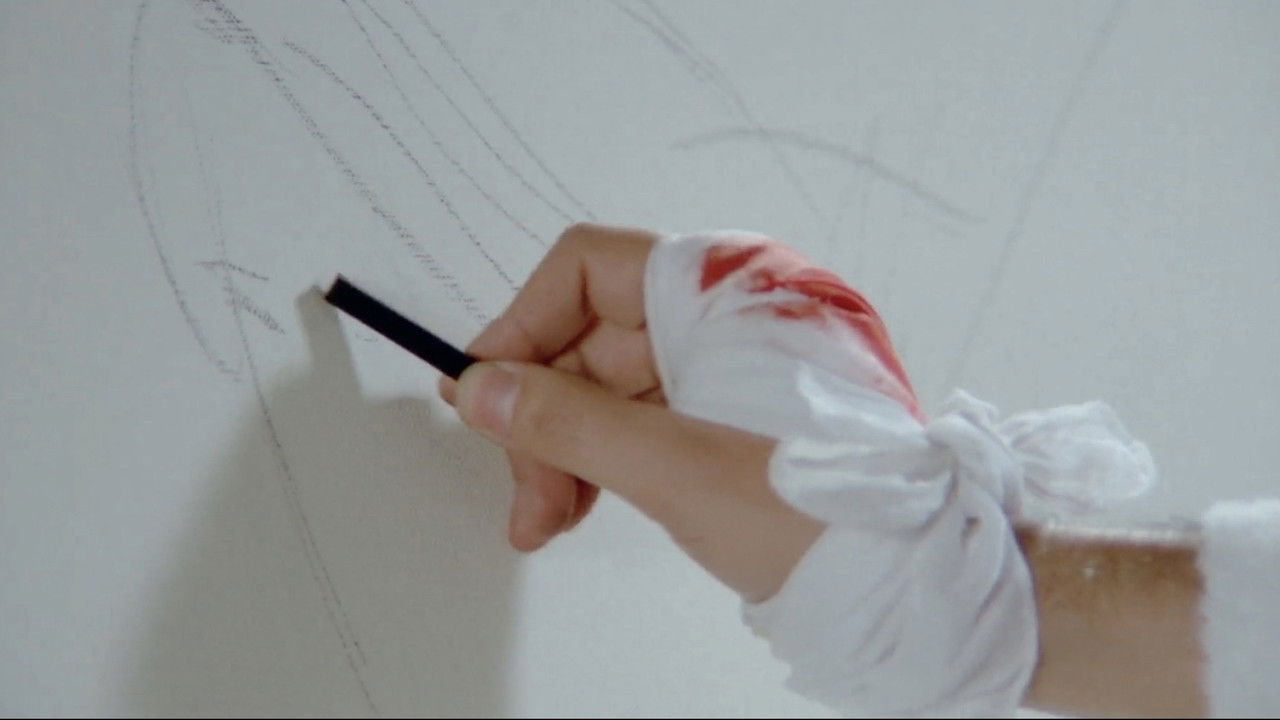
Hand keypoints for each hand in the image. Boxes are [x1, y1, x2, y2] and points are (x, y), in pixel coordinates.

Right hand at [439, 223, 823, 601]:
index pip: (592, 267)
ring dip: (564, 449)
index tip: (483, 390)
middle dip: (543, 418)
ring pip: (609, 386)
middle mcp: (720, 316)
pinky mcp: (727, 414)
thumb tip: (482, 391)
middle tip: (525, 496)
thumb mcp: (675, 467)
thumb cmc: (817, 514)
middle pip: (590, 337)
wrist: (911, 581)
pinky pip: (641, 419)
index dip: (526, 323)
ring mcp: (724, 366)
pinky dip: (602, 460)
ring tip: (544, 520)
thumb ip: (568, 423)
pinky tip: (578, 506)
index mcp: (723, 291)